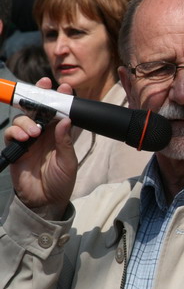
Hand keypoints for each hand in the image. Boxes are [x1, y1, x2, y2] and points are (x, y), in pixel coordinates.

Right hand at [4, 78, 76, 219]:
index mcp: (59, 134)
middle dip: (39, 96)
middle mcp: (44, 134)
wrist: (45, 201)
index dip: (61, 99)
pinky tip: (24, 138)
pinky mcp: (16, 149)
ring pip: (23, 118)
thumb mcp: (68, 161)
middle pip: (38, 109)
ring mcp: (29, 140)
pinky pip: (11, 134)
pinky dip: (15, 132)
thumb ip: (65, 141)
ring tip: (34, 132)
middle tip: (43, 87)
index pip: (60, 112)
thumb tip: (65, 120)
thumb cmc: (61, 181)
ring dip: (27, 120)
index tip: (65, 88)